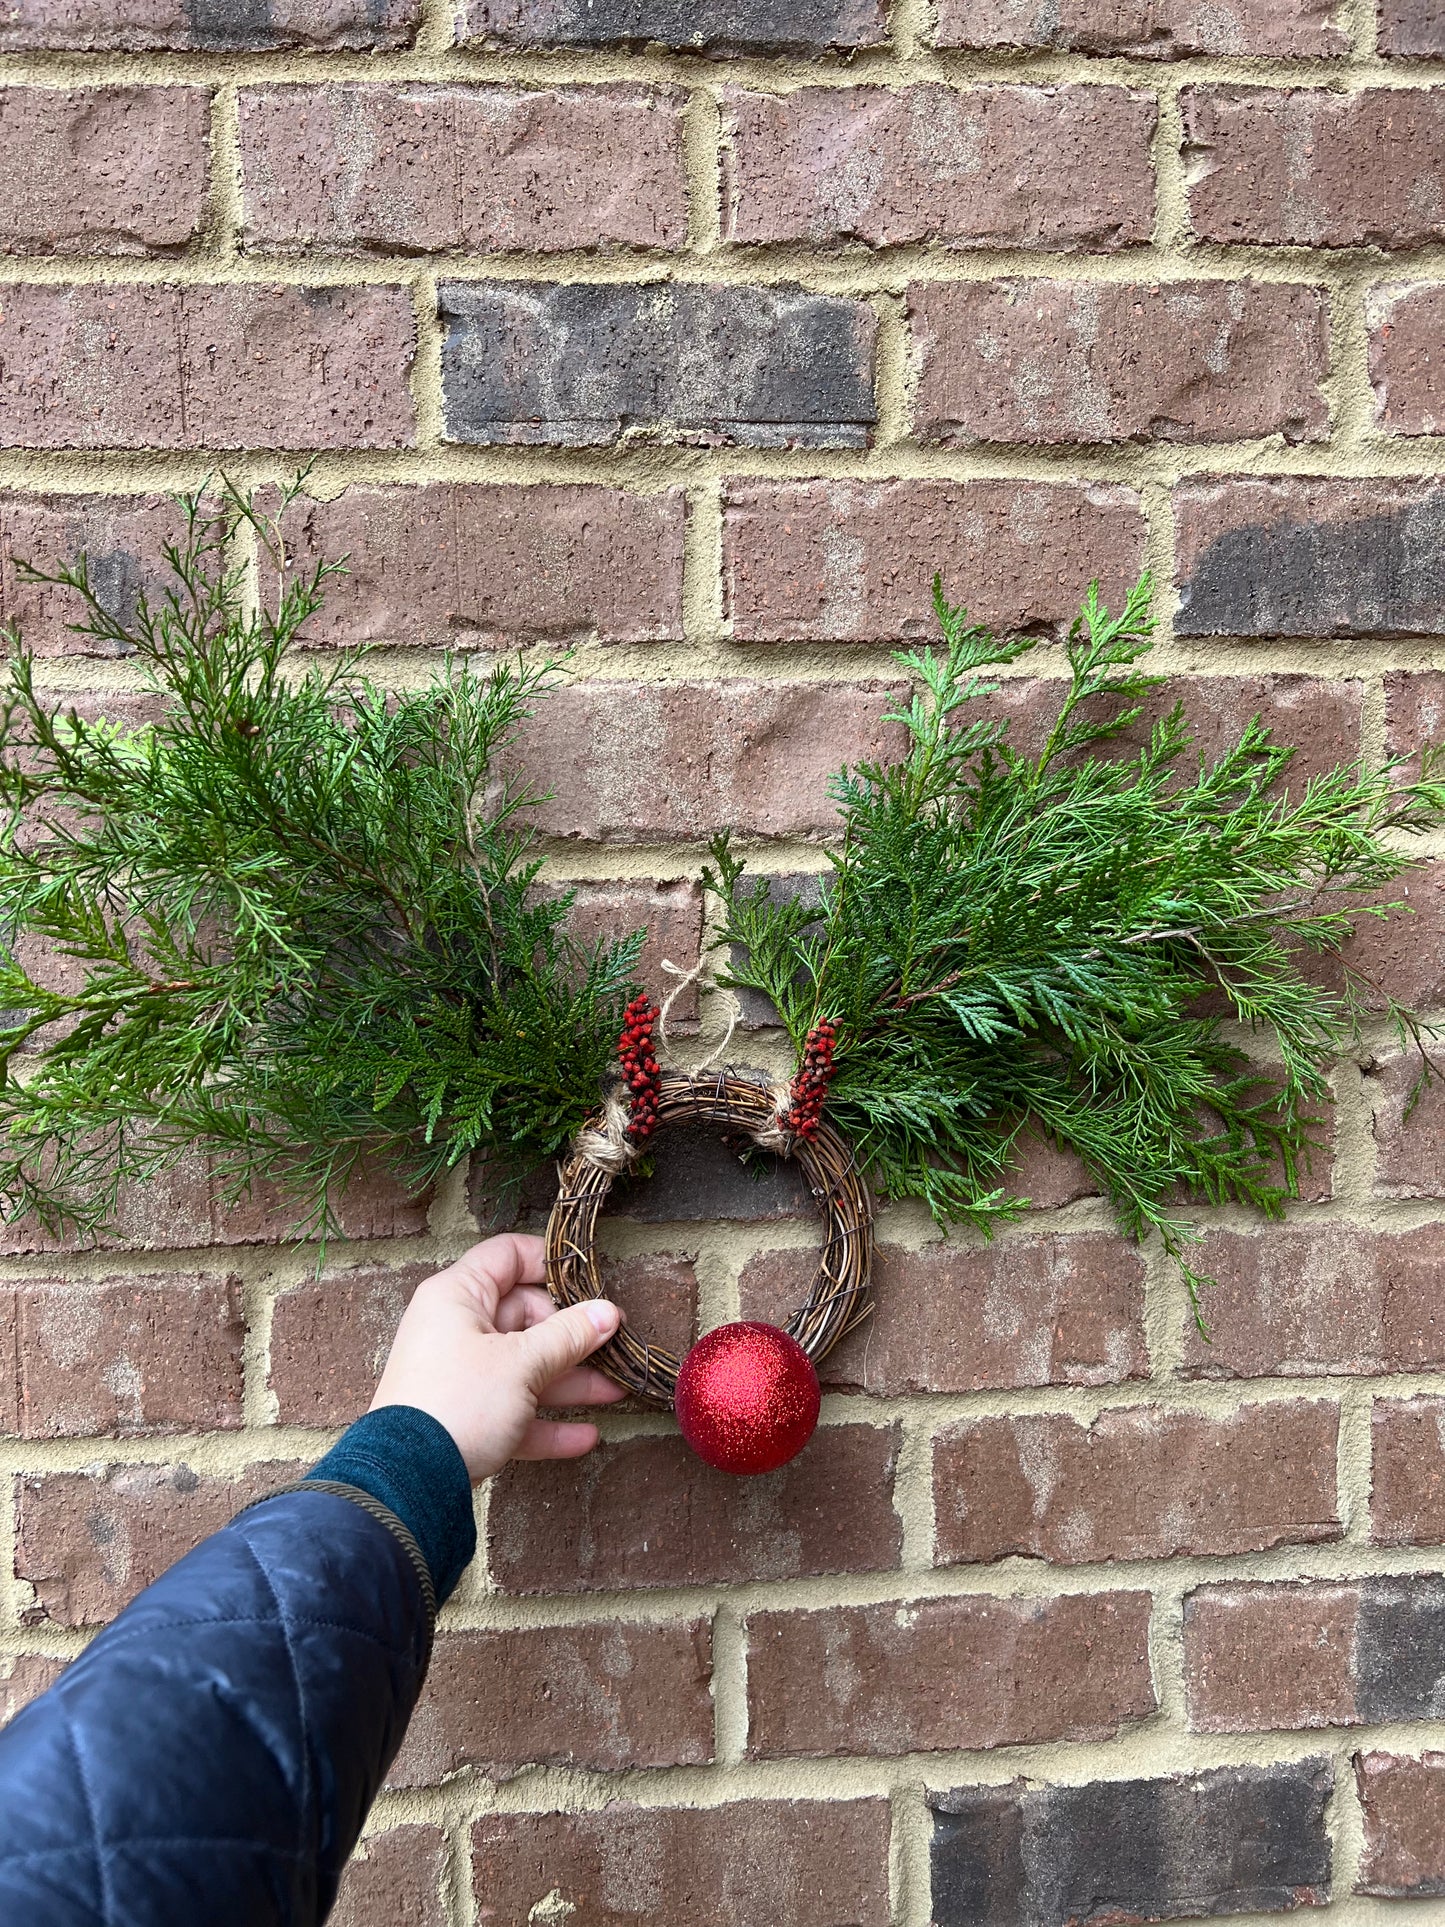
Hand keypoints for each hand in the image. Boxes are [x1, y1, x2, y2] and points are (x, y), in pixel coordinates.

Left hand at [370, 1233, 625, 1481]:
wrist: (408, 1483)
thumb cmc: (457, 1403)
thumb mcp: (521, 1363)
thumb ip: (568, 1336)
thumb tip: (607, 1312)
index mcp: (458, 1297)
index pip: (507, 1256)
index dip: (550, 1263)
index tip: (591, 1282)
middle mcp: (457, 1330)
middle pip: (525, 1316)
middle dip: (573, 1335)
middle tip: (613, 1345)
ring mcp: (461, 1377)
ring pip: (525, 1368)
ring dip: (571, 1381)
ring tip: (617, 1390)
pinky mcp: (467, 1420)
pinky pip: (515, 1413)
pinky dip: (548, 1423)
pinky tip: (586, 1436)